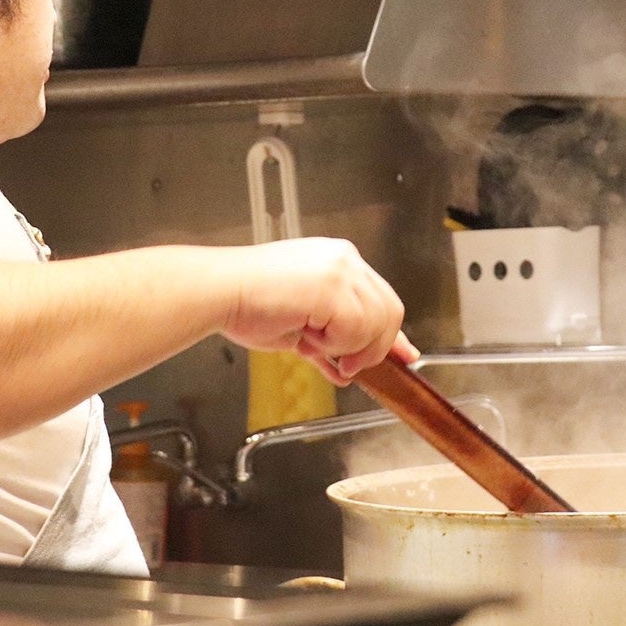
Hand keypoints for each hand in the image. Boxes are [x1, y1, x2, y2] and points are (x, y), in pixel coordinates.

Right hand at [221, 238, 417, 383]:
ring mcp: (341, 271)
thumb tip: (354, 366)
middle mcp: (345, 260)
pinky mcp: (333, 286)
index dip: (393, 335)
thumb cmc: (249, 305)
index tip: (405, 357)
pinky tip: (306, 334)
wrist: (221, 292)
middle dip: (373, 348)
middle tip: (348, 365)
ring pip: (374, 324)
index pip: (383, 300)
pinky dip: (332, 344)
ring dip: (345, 346)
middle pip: (390, 312)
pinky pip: (354, 330)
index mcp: (339, 262)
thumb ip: (336, 342)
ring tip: (312, 341)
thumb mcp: (304, 327)